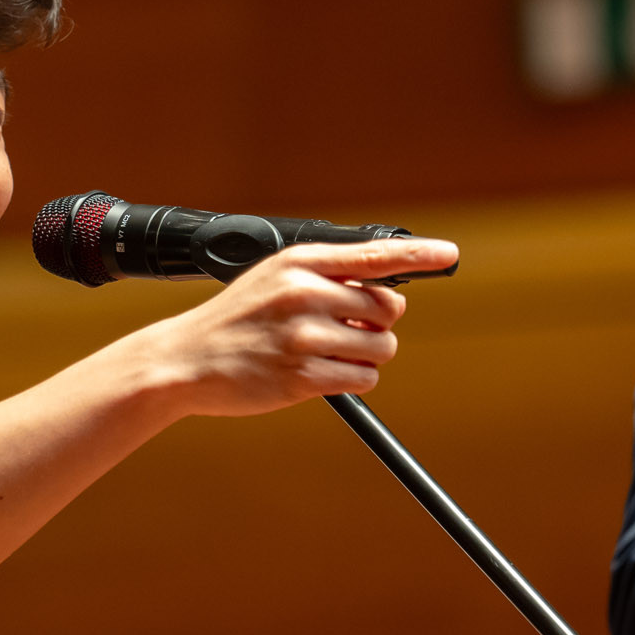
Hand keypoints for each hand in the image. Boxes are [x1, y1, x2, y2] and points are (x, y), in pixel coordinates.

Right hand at [147, 236, 459, 417]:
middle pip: (387, 309)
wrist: (185, 360)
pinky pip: (363, 379)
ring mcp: (303, 336)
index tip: (449, 254)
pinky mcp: (302, 377)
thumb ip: (331, 278)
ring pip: (381, 348)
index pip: (374, 256)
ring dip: (365, 357)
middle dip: (376, 326)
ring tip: (323, 355)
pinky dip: (352, 380)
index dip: (419, 254)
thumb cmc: (236, 320)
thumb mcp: (275, 279)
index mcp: (300, 263)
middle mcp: (303, 294)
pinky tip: (317, 375)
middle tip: (340, 333)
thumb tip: (395, 299)